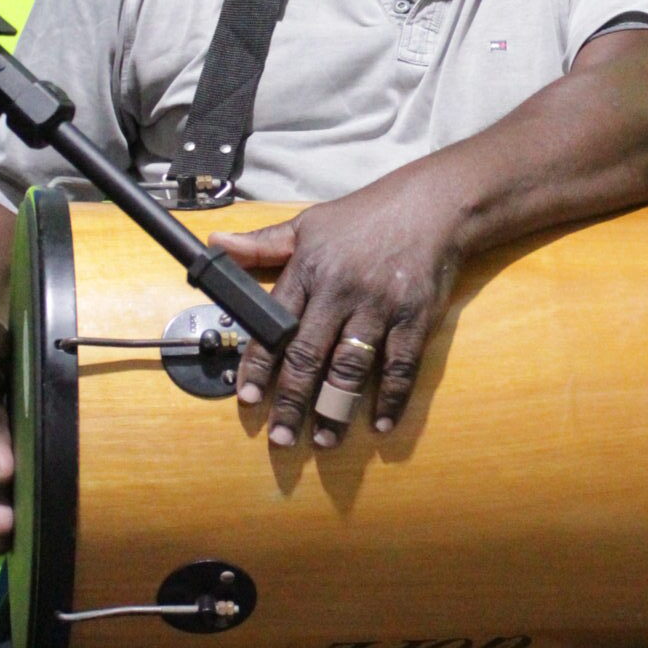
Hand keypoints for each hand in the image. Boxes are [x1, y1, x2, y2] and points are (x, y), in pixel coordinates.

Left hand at [209, 172, 469, 449]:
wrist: (432, 205)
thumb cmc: (365, 217)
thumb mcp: (308, 223)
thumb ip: (262, 244)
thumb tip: (215, 244)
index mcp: (309, 269)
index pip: (275, 325)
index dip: (258, 366)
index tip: (248, 399)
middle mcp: (341, 290)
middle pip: (308, 355)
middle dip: (292, 401)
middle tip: (281, 438)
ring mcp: (380, 305)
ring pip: (350, 367)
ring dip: (335, 409)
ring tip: (324, 442)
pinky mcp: (415, 316)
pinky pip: (400, 365)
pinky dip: (391, 398)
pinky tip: (380, 423)